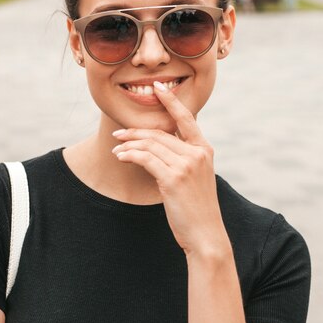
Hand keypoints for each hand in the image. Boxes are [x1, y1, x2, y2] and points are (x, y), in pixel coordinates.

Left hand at [112, 81, 229, 256]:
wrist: (205, 234)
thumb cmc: (197, 208)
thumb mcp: (196, 177)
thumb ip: (183, 158)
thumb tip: (158, 147)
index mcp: (204, 150)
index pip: (186, 118)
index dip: (171, 101)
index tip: (159, 88)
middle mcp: (197, 153)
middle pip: (160, 133)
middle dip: (136, 132)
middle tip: (118, 134)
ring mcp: (186, 165)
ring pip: (151, 144)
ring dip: (129, 144)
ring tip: (117, 147)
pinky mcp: (173, 178)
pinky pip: (145, 159)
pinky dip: (129, 155)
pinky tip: (121, 157)